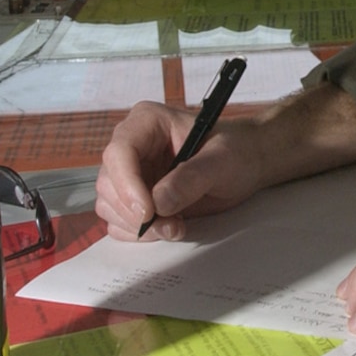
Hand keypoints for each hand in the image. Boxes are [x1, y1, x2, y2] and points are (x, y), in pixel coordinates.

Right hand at [94, 101, 266, 239]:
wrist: (245, 164)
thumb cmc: (236, 151)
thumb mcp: (222, 160)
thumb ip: (192, 177)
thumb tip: (159, 201)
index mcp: (147, 122)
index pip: (119, 152)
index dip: (127, 184)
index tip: (148, 211)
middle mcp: (132, 146)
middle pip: (109, 183)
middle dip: (136, 212)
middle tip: (171, 225)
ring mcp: (130, 173)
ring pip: (109, 204)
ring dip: (139, 226)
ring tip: (176, 225)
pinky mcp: (134, 197)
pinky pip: (118, 220)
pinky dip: (139, 232)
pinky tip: (168, 226)